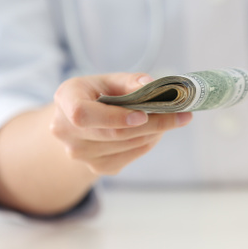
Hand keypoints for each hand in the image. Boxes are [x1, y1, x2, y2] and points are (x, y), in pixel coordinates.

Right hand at [50, 73, 191, 174]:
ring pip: (126, 146)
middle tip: (181, 115)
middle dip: (152, 124)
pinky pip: (130, 156)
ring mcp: (80, 154)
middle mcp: (65, 131)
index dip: (114, 117)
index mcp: (65, 100)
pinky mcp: (97, 168)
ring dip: (153, 133)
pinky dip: (147, 143)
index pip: (83, 114)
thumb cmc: (97, 95)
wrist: (80, 123)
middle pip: (114, 133)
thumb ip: (131, 81)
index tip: (142, 115)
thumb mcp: (110, 80)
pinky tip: (154, 132)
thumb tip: (152, 86)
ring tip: (169, 119)